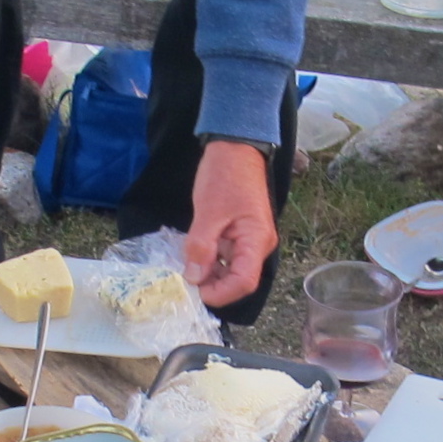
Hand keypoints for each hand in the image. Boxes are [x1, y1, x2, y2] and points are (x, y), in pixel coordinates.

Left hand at [182, 140, 277, 308]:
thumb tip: (194, 278)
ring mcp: (250, 241)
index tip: (194, 292)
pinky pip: (227, 258)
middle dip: (212, 287)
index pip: (244, 282)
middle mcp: (258, 246)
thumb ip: (201, 246)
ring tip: (185, 271)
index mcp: (256, 240)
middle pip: (238, 281)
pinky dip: (209, 262)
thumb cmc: (225, 175)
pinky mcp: (240, 236)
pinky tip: (192, 259)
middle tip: (184, 283)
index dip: (220, 293)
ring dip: (209, 275)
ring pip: (231, 271)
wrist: (234, 147)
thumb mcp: (208, 211)